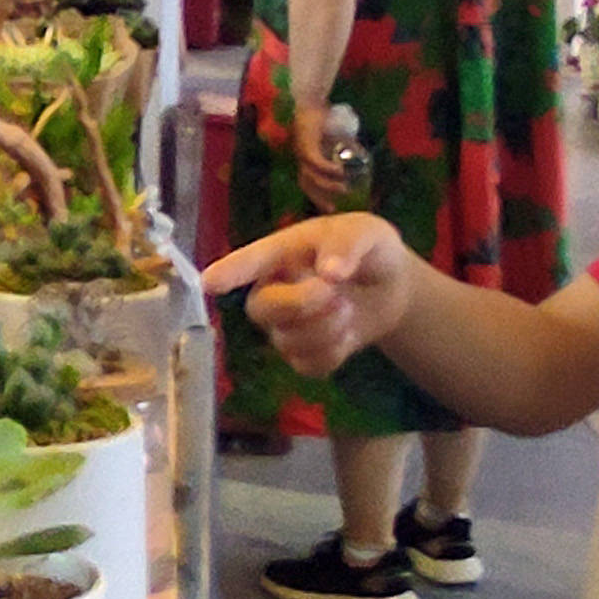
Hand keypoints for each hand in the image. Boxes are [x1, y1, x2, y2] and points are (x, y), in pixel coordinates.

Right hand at [199, 214, 415, 378]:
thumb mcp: (367, 232)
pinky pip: (306, 365)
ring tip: (349, 310)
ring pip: (286, 340)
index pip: (249, 262)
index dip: (229, 272)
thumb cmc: (368, 250)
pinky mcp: (302, 355)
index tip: (208, 283)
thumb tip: (330, 271)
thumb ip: (348, 245)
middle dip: (299, 305)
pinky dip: (333, 354)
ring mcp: (285, 326)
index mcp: (281, 253)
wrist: (390, 286)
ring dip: (325, 329)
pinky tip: (347, 335)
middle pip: (261, 308)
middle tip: (335, 295)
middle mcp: (274, 289)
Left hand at [293, 105, 348, 211]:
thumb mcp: (341, 137)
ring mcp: (302, 151)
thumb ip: (350, 149)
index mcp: (307, 158)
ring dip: (327, 185)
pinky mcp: (305, 144)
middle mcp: (302, 157)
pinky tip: (340, 172)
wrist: (314, 99)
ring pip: (311, 176)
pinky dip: (328, 169)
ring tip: (344, 189)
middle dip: (319, 197)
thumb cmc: (326, 116)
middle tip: (334, 209)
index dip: (318, 196)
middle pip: (306, 184)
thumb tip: (364, 160)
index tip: (332, 208)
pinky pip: (316, 162)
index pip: (309, 183)